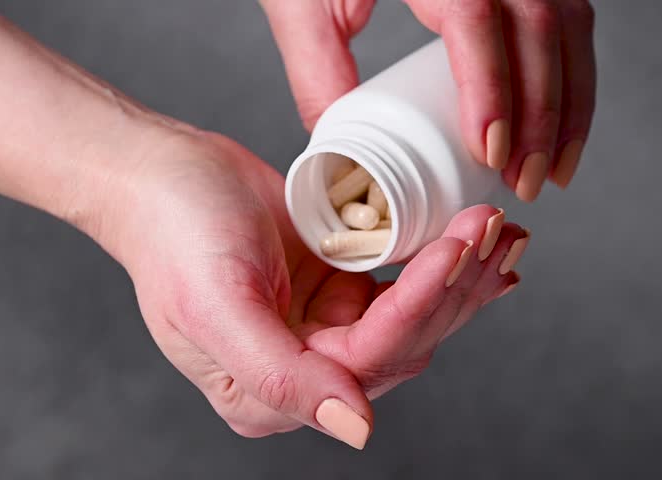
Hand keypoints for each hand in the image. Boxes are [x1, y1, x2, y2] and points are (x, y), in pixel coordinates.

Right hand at [99, 131, 527, 448]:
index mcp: (270, 391)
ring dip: (460, 274)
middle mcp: (306, 368)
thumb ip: (282, 379)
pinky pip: (402, 284)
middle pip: (404, 340)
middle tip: (494, 229)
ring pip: (415, 314)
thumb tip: (358, 431)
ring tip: (500, 233)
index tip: (456, 248)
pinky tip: (477, 248)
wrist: (161, 176)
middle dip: (454, 285)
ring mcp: (325, 328)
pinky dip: (440, 264)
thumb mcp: (218, 309)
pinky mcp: (338, 289)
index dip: (420, 305)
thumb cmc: (174, 237)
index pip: (369, 358)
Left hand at [261, 0, 595, 200]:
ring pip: (568, 25)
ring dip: (571, 105)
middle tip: (525, 181)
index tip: (490, 153)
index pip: (476, 17)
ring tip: (553, 170)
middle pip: (540, 27)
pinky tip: (561, 125)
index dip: (491, 89)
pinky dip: (572, 77)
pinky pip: (568, 19)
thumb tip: (343, 155)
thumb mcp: (304, 5)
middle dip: (543, 116)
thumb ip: (318, 73)